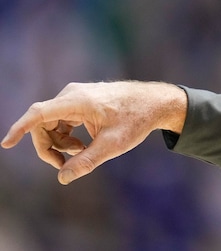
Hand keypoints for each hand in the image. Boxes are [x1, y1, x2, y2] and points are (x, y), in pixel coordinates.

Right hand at [1, 81, 186, 184]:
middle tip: (64, 165)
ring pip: (52, 124)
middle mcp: (72, 95)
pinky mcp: (81, 101)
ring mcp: (76, 97)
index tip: (6, 144)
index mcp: (78, 101)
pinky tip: (82, 146)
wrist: (155, 103)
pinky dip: (67, 136)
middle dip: (48, 147)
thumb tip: (63, 177)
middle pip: (42, 123)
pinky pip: (62, 121)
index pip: (39, 113)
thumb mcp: (113, 144)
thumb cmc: (136, 119)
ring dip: (59, 143)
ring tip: (81, 153)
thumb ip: (87, 161)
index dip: (20, 128)